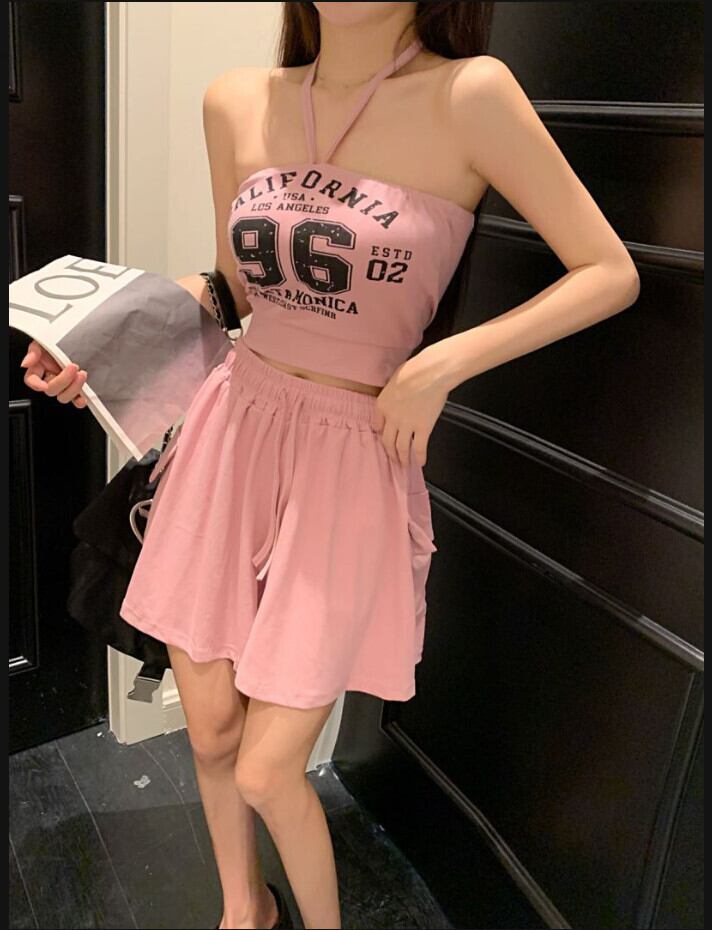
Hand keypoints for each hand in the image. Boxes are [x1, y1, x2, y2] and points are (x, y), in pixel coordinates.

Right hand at [20, 340, 87, 407]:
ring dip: (73, 388)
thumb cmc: (61, 341)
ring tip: (82, 374)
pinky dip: (80, 401)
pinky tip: (84, 397)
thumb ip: (34, 351)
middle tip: (73, 367)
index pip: (31, 380)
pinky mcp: (76, 390)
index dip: (36, 384)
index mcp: (39, 369)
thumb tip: (26, 363)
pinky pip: (76, 401)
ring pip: (63, 397)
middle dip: (63, 380)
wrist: (80, 340)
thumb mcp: (45, 341)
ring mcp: (64, 386)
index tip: (44, 385)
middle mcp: (50, 379)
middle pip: (51, 389)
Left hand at [375, 344, 451, 467]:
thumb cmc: (414, 370)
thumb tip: (398, 393)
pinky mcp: (423, 428)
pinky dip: (419, 457)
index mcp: (382, 405)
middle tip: (393, 459)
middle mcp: (391, 418)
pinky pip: (419, 447)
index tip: (384, 440)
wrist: (430, 373)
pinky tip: (421, 463)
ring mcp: (407, 425)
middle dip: (390, 452)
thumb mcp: (394, 379)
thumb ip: (393, 392)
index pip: (377, 425)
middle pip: (387, 441)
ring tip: (404, 465)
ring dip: (402, 459)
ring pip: (401, 448)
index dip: (381, 434)